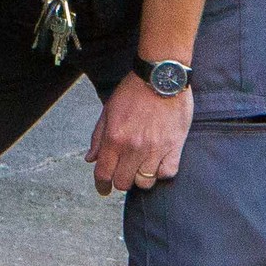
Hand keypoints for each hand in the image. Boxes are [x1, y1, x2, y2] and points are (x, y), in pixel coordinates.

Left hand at [88, 73, 191, 195]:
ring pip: (145, 182)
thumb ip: (98, 137)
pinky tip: (159, 162)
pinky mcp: (174, 146)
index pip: (103, 174)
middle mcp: (133, 147)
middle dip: (121, 181)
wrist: (161, 76)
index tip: (104, 189)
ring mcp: (155, 148)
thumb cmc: (133, 90)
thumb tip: (90, 159)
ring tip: (142, 166)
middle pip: (123, 183)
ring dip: (141, 177)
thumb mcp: (108, 110)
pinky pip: (167, 173)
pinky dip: (162, 172)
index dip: (101, 186)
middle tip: (125, 172)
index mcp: (114, 138)